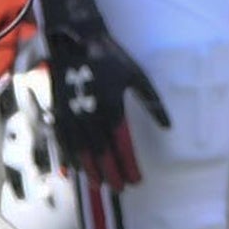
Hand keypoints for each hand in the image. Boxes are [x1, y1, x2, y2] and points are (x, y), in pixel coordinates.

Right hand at [37, 0, 168, 187]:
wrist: (76, 38)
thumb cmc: (111, 56)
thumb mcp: (137, 76)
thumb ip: (152, 103)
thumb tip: (169, 127)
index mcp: (112, 107)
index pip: (122, 145)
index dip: (129, 164)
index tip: (137, 181)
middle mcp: (91, 115)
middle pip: (102, 153)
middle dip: (112, 173)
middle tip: (120, 190)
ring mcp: (72, 114)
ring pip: (82, 150)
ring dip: (91, 170)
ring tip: (99, 186)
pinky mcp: (59, 109)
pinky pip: (63, 140)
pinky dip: (68, 157)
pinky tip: (73, 171)